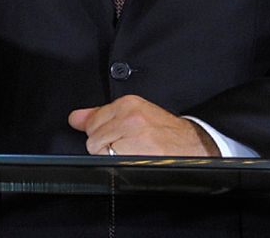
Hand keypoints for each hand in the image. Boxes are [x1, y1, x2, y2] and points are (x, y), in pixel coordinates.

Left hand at [67, 95, 218, 155]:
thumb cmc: (166, 133)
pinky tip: (136, 160)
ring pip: (99, 151)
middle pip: (93, 138)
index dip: (102, 133)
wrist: (195, 147)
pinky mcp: (136, 154)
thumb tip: (75, 118)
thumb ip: (100, 115)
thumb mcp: (134, 115)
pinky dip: (119, 165)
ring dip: (112, 157)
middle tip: (129, 146)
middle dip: (105, 145)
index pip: (92, 121)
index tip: (118, 137)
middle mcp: (130, 117)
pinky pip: (110, 163)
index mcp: (128, 104)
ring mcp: (133, 136)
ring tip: (134, 153)